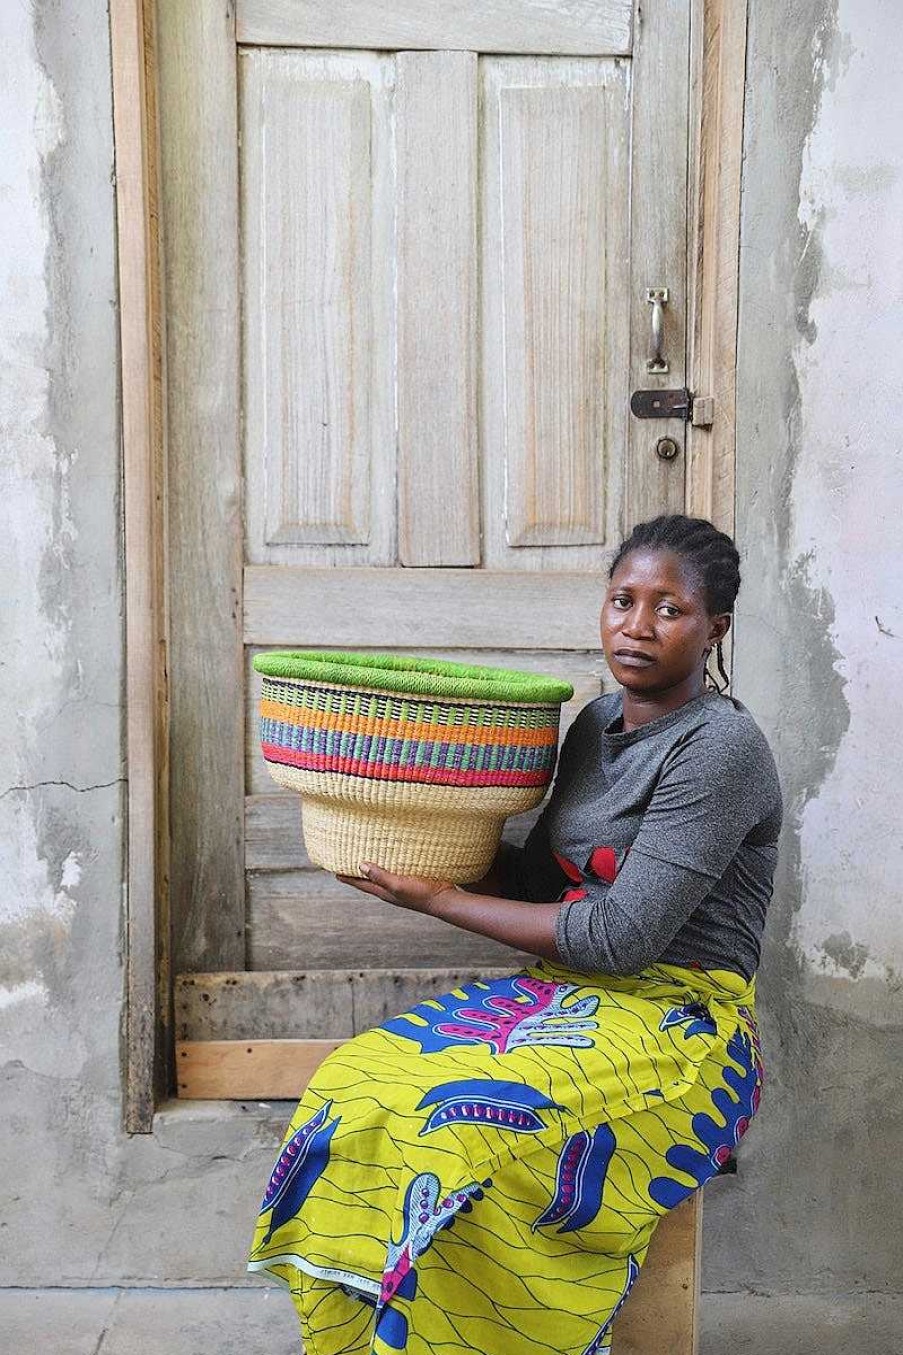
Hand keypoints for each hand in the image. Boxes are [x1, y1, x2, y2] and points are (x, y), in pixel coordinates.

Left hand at [335, 862, 457, 914]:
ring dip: (374, 867)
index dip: (348, 878)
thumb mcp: (398, 885)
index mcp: (384, 892)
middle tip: (347, 860)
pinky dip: (389, 864)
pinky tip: (393, 856)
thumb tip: (361, 865)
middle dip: (358, 872)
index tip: (335, 871)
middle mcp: (390, 889)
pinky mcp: (412, 879)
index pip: (361, 884)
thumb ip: (380, 876)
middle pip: (369, 880)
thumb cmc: (421, 894)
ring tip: (367, 855)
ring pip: (382, 875)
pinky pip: (396, 870)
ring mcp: (401, 885)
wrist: (445, 899)